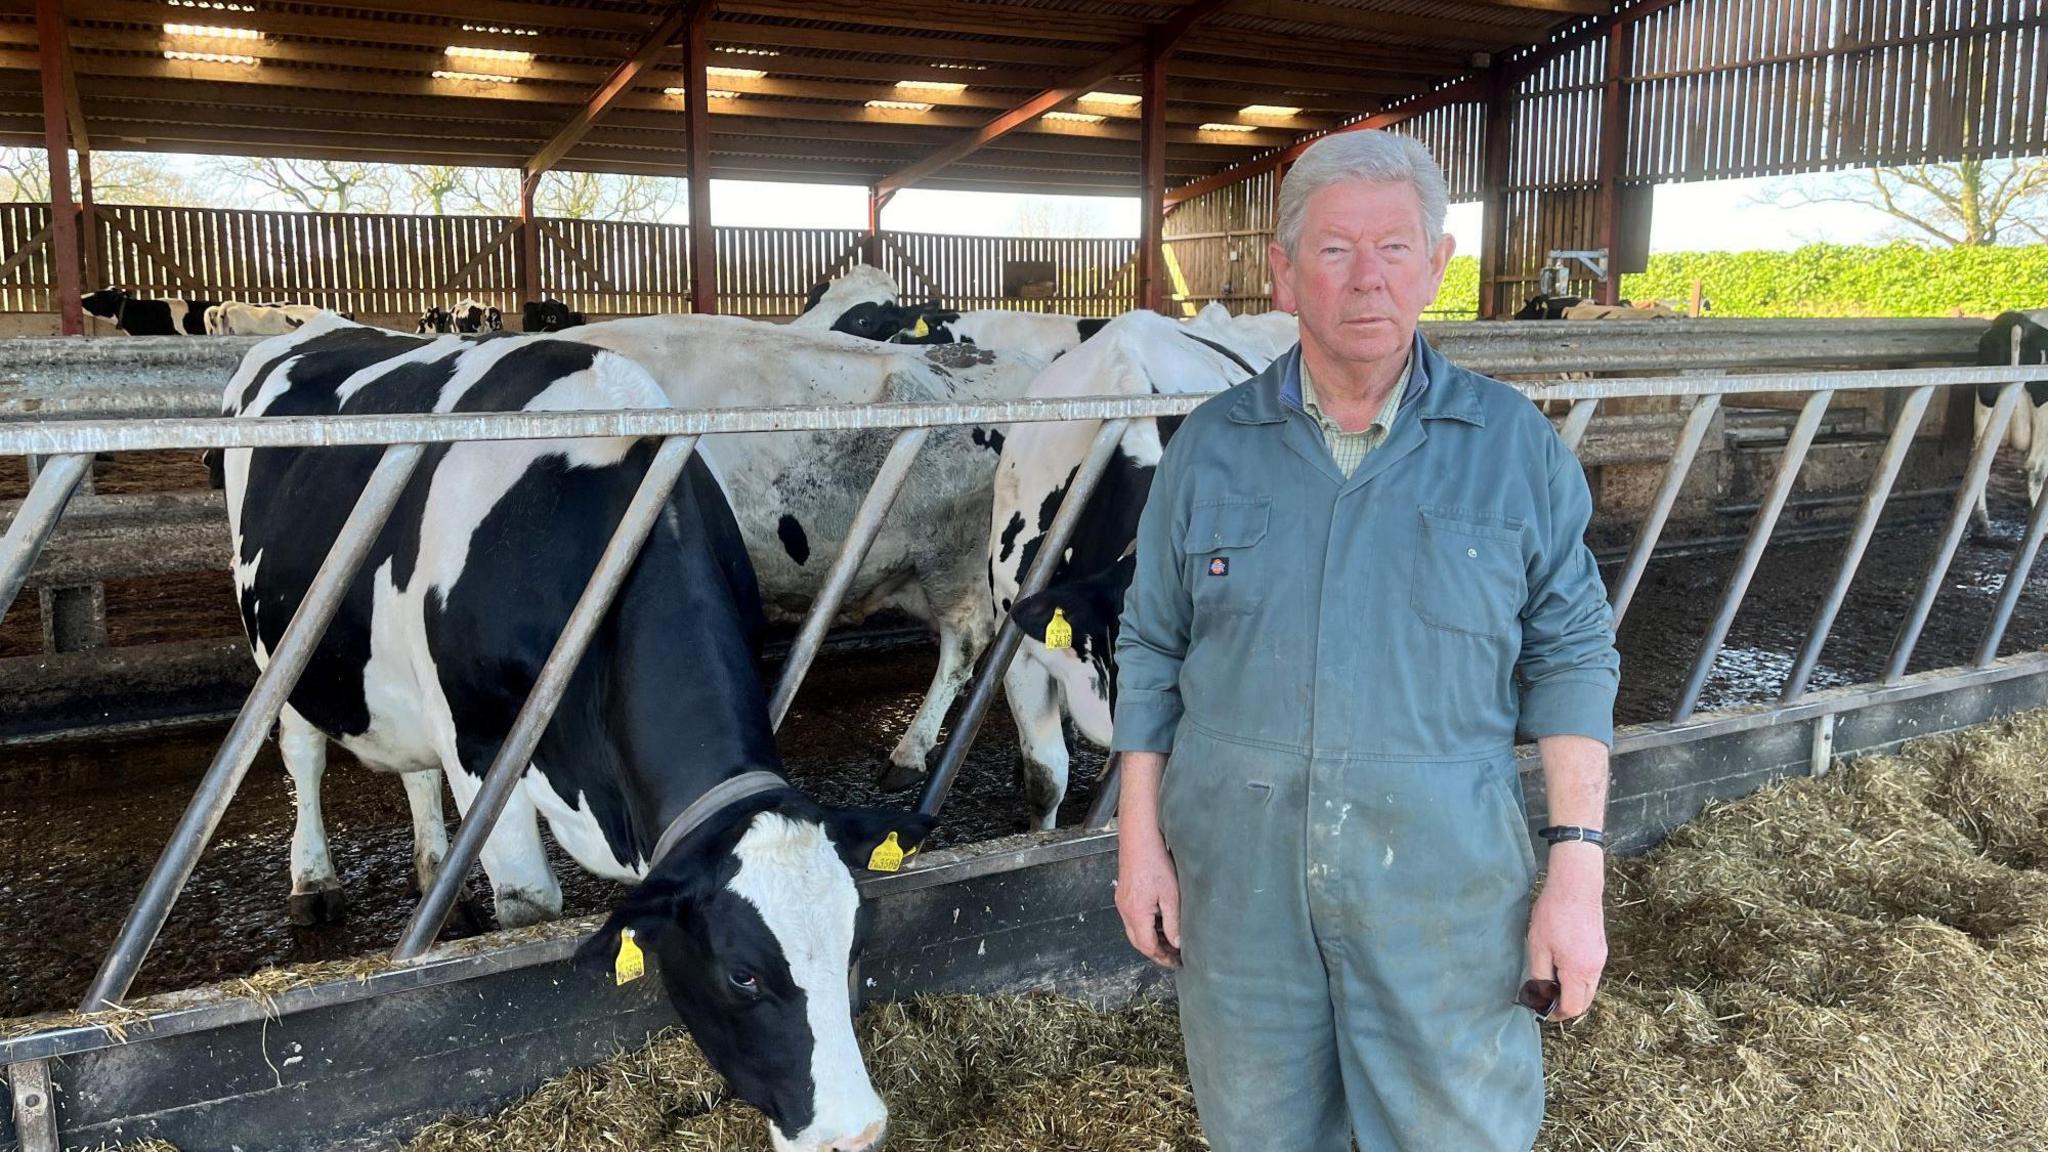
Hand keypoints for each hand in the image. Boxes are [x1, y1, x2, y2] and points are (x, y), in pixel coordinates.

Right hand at [1116, 822, 1181, 967]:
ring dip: (1151, 938)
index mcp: (1136, 913)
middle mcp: (1124, 910)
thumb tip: (1177, 944)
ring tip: (1170, 940)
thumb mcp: (1171, 895)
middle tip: (1174, 956)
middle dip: (1156, 951)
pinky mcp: (1124, 893)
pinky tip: (1160, 921)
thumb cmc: (1155, 861)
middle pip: (1138, 941)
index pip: (1147, 946)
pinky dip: (1146, 925)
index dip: (1162, 957)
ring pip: (1134, 930)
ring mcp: (1122, 901)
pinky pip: (1133, 917)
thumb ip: (1173, 922)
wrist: (1139, 837)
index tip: (1176, 961)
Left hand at [1526, 843, 1604, 1019]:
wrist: (1576, 886)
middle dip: (1567, 1006)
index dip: (1556, 1014)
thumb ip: (1540, 976)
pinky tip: (1562, 968)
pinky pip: (1592, 974)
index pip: (1572, 1007)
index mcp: (1579, 972)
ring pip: (1590, 988)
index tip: (1542, 1010)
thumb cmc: (1553, 915)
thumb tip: (1540, 995)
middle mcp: (1595, 969)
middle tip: (1546, 1000)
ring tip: (1551, 984)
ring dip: (1573, 992)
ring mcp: (1601, 958)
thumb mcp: (1538, 947)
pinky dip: (1579, 980)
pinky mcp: (1600, 948)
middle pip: (1585, 1001)